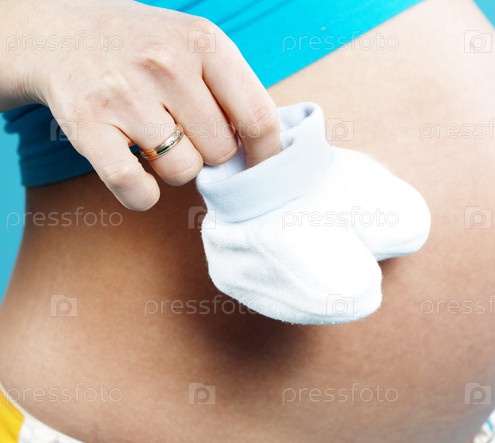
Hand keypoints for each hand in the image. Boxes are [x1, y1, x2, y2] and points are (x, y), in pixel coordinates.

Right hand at [3, 0, 281, 209]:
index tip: (262, 169)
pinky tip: (136, 173)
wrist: (59, 31)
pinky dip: (142, 194)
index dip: (267, 155)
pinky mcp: (86, 123)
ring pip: (183, 171)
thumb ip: (234, 90)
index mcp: (204, 41)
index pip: (259, 117)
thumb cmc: (145, 48)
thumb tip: (270, 153)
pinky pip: (137, 189)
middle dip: (210, 153)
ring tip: (155, 139)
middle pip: (221, 151)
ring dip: (174, 168)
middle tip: (185, 133)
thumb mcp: (195, 45)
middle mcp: (166, 62)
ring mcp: (124, 93)